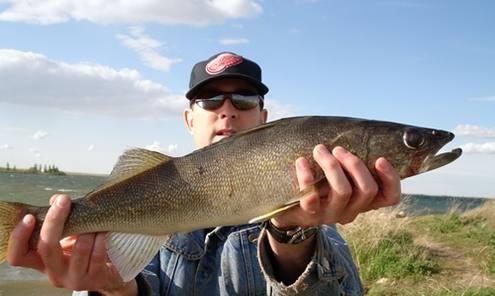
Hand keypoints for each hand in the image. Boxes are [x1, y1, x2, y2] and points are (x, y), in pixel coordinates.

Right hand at [6, 194, 135, 293]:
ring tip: (93, 222)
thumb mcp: (68, 238)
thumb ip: (59, 220)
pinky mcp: (95, 278)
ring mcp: (74, 278)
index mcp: (42, 262)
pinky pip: (98, 253)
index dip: (19, 237)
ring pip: (80, 248)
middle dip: (55, 220)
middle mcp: (55, 273)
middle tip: (64, 200)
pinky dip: (101, 237)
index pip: (18, 255)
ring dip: (88, 229)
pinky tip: (103, 232)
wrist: (106, 274)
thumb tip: (56, 199)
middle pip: (47, 247)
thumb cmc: (84, 252)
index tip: (30, 216)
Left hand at [273, 145, 400, 227]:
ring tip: (319, 150)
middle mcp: (351, 210)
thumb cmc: (317, 185)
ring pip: (343, 190)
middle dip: (355, 164)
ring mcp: (330, 215)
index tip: (380, 158)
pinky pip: (311, 197)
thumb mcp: (338, 176)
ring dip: (332, 165)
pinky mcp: (309, 215)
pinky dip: (306, 175)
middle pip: (367, 190)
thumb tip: (362, 134)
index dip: (391, 179)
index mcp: (362, 201)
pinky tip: (301, 161)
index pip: (390, 198)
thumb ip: (350, 164)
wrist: (286, 209)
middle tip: (337, 149)